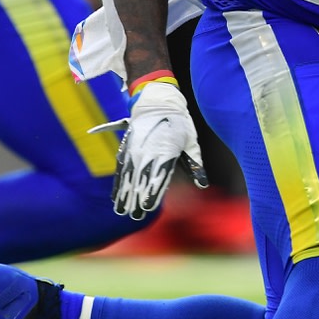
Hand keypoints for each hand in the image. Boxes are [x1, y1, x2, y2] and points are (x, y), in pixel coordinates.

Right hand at [90, 82, 207, 219]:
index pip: (157, 179)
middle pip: (140, 180)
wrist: (157, 102)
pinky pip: (120, 168)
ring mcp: (135, 151)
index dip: (152, 195)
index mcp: (165, 153)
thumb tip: (203, 184)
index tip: (148, 209)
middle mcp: (147, 153)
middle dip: (136, 199)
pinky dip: (118, 182)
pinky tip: (115, 194)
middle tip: (134, 216)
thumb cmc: (178, 123)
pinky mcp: (126, 148)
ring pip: (128, 176)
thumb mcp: (191, 142)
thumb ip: (195, 164)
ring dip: (124, 194)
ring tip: (121, 210)